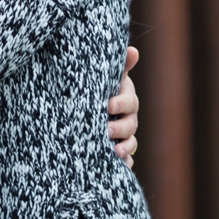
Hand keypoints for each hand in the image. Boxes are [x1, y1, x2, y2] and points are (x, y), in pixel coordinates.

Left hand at [106, 46, 139, 166]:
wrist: (85, 110)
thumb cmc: (98, 89)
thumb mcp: (106, 77)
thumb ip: (119, 66)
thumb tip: (133, 51)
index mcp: (126, 99)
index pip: (129, 101)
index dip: (121, 103)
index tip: (109, 105)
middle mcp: (128, 118)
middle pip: (131, 124)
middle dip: (120, 128)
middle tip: (106, 130)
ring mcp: (123, 136)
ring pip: (130, 143)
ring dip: (125, 147)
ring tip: (115, 151)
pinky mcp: (118, 151)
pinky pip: (126, 161)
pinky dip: (125, 164)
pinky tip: (121, 167)